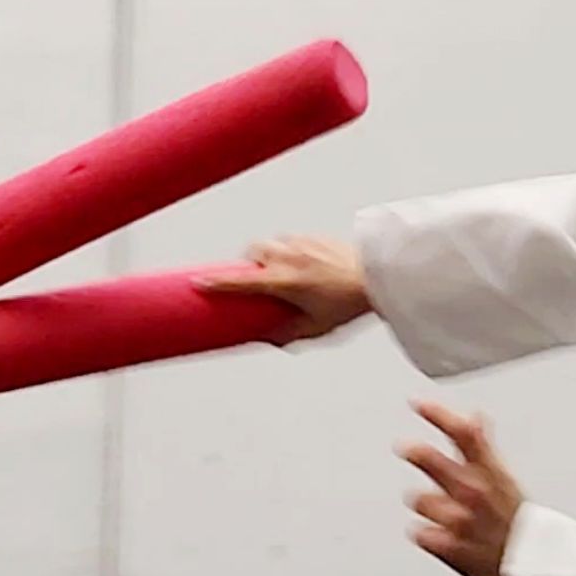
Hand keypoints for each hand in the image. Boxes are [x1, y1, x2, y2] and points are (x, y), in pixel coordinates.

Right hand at [195, 235, 372, 344]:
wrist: (378, 276)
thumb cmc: (348, 303)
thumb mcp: (315, 327)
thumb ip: (288, 333)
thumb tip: (269, 338)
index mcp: (284, 282)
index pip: (240, 281)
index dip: (215, 282)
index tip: (197, 282)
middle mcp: (289, 258)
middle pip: (253, 252)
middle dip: (247, 263)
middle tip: (252, 278)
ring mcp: (302, 244)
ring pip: (271, 242)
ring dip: (269, 254)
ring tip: (279, 270)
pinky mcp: (315, 236)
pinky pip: (292, 239)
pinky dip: (289, 249)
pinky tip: (303, 264)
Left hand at [400, 400, 524, 575]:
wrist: (537, 568)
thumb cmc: (521, 525)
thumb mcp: (507, 479)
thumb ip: (483, 448)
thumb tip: (475, 417)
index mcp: (491, 474)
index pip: (464, 434)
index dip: (438, 415)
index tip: (418, 404)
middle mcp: (473, 494)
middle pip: (432, 461)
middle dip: (417, 452)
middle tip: (407, 448)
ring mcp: (459, 522)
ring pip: (419, 500)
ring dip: (425, 503)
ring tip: (439, 510)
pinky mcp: (449, 548)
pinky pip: (421, 534)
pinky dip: (427, 534)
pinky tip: (438, 535)